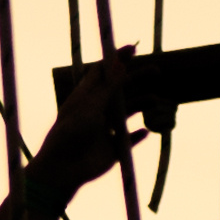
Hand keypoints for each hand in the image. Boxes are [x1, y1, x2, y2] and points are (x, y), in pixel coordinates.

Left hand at [28, 50, 165, 200]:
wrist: (63, 170)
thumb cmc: (71, 134)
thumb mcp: (91, 106)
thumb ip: (108, 87)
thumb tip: (120, 62)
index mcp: (86, 97)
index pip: (103, 73)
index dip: (117, 60)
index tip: (133, 49)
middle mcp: (97, 110)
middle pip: (121, 90)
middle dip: (138, 79)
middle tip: (156, 71)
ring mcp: (106, 129)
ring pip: (129, 113)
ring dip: (143, 105)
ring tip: (156, 102)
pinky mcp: (113, 149)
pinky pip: (130, 139)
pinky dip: (138, 135)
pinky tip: (144, 131)